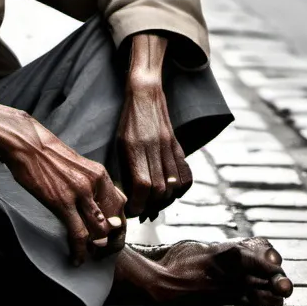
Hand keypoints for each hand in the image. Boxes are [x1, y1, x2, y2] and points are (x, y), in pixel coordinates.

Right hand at [0, 113, 126, 264]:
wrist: (27, 143)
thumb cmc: (48, 155)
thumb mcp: (77, 166)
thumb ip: (90, 185)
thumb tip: (96, 206)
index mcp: (100, 174)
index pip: (120, 205)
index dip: (118, 226)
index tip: (110, 237)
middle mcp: (95, 183)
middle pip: (114, 221)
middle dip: (110, 241)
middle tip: (101, 251)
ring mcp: (79, 192)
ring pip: (99, 230)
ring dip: (97, 248)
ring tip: (90, 256)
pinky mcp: (61, 202)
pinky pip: (78, 233)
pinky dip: (80, 250)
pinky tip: (76, 258)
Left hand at [117, 79, 191, 220]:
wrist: (145, 94)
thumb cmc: (127, 121)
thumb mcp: (120, 143)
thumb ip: (127, 168)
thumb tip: (131, 196)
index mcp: (134, 148)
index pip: (142, 185)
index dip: (138, 204)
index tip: (132, 211)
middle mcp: (154, 148)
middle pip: (160, 189)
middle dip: (151, 206)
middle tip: (143, 210)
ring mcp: (169, 147)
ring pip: (174, 185)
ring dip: (165, 200)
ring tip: (156, 204)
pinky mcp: (177, 146)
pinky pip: (186, 174)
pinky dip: (181, 189)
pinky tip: (173, 192)